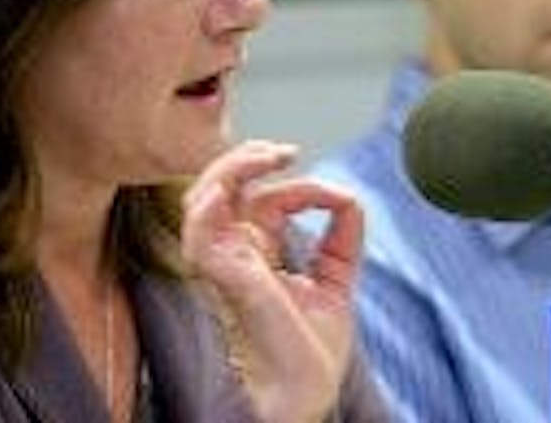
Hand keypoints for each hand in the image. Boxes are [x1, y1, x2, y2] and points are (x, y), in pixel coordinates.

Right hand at [181, 140, 362, 422]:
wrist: (304, 397)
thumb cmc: (310, 354)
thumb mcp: (335, 284)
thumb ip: (342, 241)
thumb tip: (350, 198)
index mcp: (257, 255)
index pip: (264, 199)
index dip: (299, 186)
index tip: (335, 196)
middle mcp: (236, 255)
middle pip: (221, 187)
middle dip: (247, 158)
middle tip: (282, 152)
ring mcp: (227, 265)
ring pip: (203, 199)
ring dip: (230, 169)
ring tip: (265, 156)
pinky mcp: (227, 279)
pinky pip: (200, 235)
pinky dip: (208, 206)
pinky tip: (227, 190)